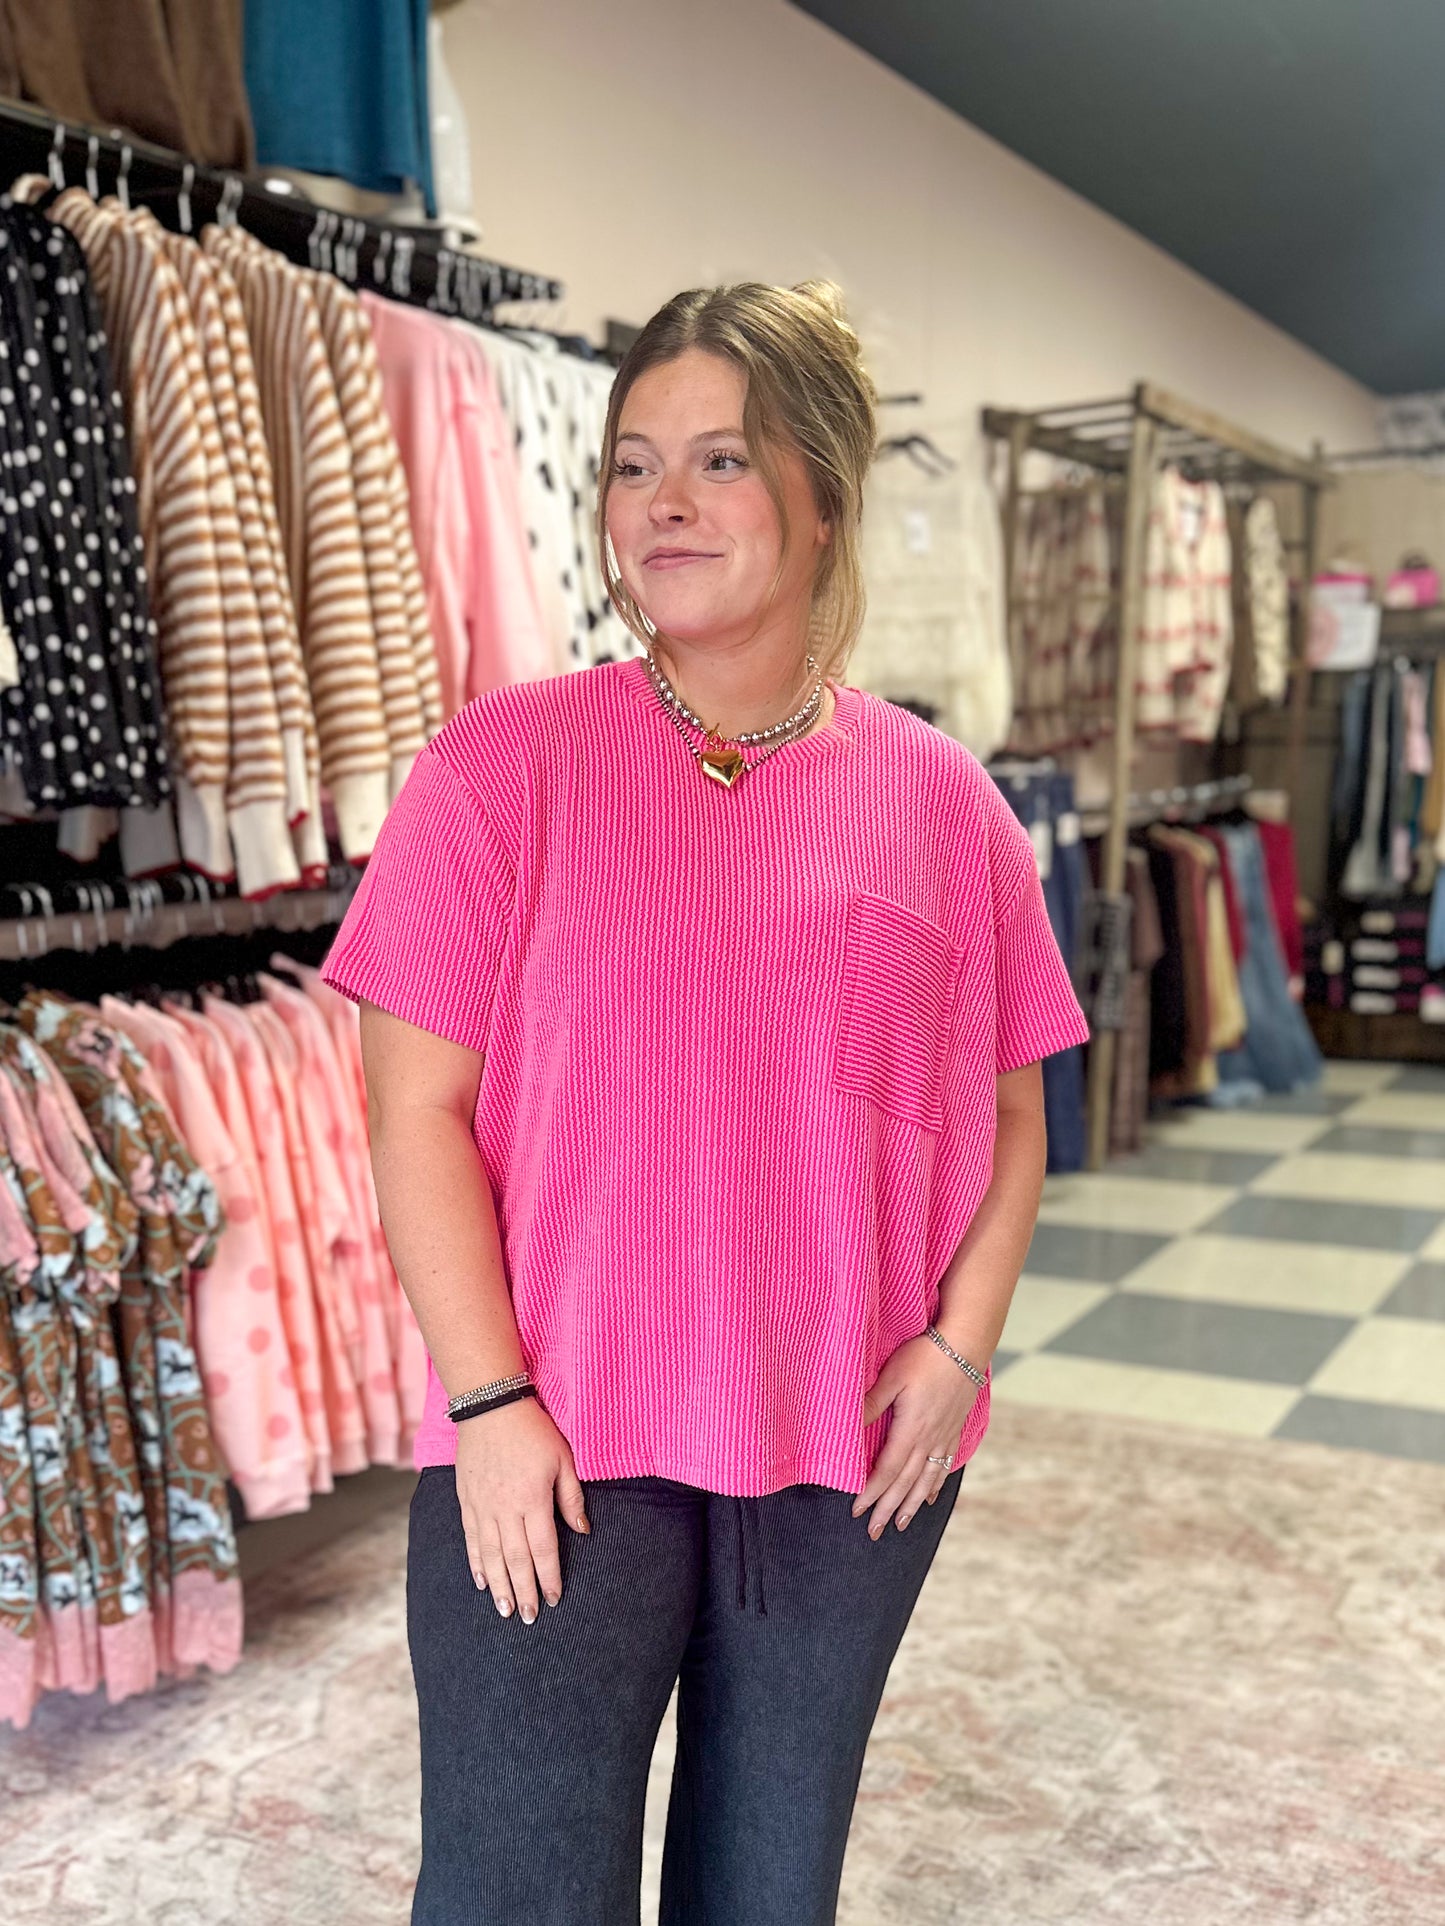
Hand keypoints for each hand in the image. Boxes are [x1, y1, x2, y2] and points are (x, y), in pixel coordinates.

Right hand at [454, 1397, 589, 1622]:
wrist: (490, 1407)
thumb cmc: (533, 1430)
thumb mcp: (563, 1458)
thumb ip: (571, 1497)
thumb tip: (583, 1529)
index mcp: (533, 1499)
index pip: (543, 1548)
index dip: (549, 1577)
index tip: (554, 1598)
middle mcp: (505, 1509)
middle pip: (515, 1560)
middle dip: (524, 1591)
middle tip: (530, 1617)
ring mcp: (482, 1507)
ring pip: (491, 1556)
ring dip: (499, 1586)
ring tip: (505, 1610)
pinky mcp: (466, 1501)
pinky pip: (471, 1539)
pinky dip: (476, 1563)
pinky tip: (481, 1581)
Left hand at [851, 1333, 981, 1538]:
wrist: (966, 1346)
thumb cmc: (925, 1357)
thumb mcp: (892, 1377)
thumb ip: (871, 1403)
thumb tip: (849, 1425)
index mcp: (910, 1430)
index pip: (886, 1471)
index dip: (871, 1493)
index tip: (857, 1511)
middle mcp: (929, 1440)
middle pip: (905, 1483)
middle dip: (888, 1509)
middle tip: (874, 1532)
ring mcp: (944, 1437)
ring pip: (926, 1480)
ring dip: (912, 1505)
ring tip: (901, 1524)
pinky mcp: (954, 1429)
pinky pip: (944, 1465)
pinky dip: (935, 1485)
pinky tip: (931, 1497)